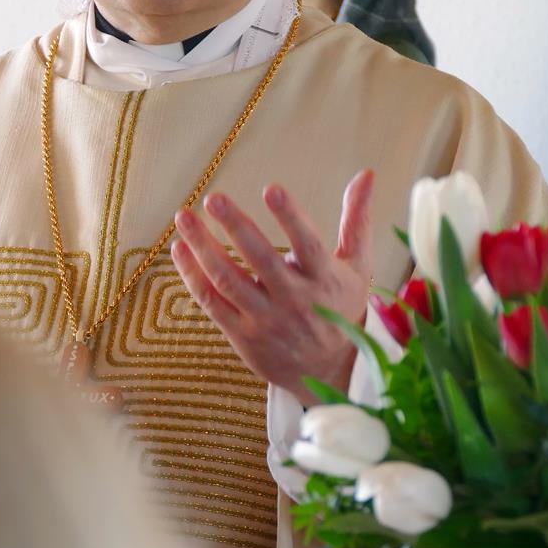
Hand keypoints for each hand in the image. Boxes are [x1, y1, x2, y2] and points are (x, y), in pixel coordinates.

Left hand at [170, 170, 373, 402]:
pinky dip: (193, 275)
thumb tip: (366, 174)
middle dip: (236, 226)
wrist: (328, 373)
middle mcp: (294, 300)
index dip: (290, 217)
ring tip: (185, 218)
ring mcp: (265, 319)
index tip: (271, 188)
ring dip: (203, 247)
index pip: (308, 244)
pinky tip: (181, 249)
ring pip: (228, 280)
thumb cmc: (342, 309)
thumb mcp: (358, 267)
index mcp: (324, 280)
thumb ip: (356, 220)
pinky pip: (212, 302)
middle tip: (214, 198)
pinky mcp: (242, 335)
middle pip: (261, 260)